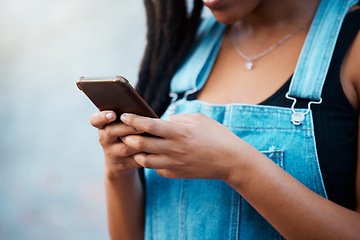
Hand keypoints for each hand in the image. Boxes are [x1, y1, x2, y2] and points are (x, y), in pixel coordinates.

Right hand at [90, 111, 144, 178]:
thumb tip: (142, 111)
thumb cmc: (125, 134)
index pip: (95, 120)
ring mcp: (113, 153)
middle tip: (140, 126)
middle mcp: (105, 139)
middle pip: (111, 132)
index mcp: (103, 126)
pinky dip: (146, 154)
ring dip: (139, 142)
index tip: (112, 115)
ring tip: (150, 136)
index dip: (102, 117)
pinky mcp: (124, 165)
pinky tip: (154, 149)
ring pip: (126, 147)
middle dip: (127, 128)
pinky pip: (136, 159)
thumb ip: (128, 117)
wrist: (120, 161)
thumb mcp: (121, 125)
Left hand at [120, 113, 245, 180]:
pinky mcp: (176, 174)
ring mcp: (174, 163)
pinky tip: (153, 156)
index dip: (133, 120)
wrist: (231, 161)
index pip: (149, 125)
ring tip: (135, 146)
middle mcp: (173, 149)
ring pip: (144, 161)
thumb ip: (178, 119)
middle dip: (128, 137)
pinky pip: (157, 169)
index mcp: (179, 132)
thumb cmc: (217, 136)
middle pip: (141, 144)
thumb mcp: (199, 119)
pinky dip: (151, 163)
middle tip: (123, 132)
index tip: (124, 116)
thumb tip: (163, 121)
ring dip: (136, 153)